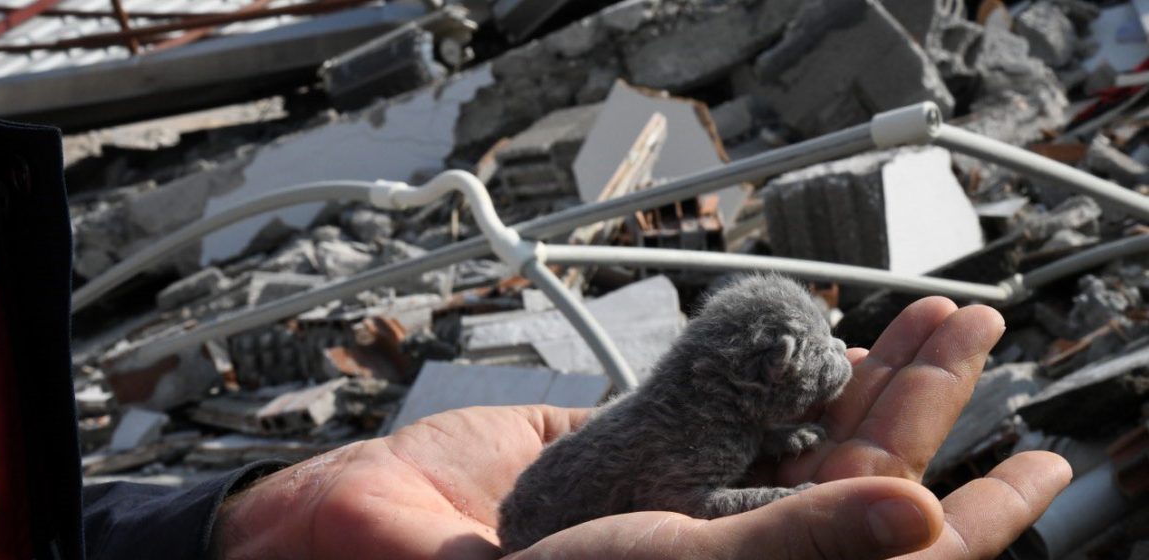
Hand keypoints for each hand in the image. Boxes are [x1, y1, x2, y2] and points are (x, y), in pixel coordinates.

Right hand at [213, 298, 1071, 558]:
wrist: (376, 550)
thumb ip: (806, 545)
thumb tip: (931, 517)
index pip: (898, 550)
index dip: (980, 508)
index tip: (1041, 459)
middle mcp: (731, 550)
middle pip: (860, 474)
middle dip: (924, 405)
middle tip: (973, 332)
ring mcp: (687, 503)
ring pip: (800, 434)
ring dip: (862, 378)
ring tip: (917, 324)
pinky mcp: (636, 459)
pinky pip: (726, 410)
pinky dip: (774, 370)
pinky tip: (813, 343)